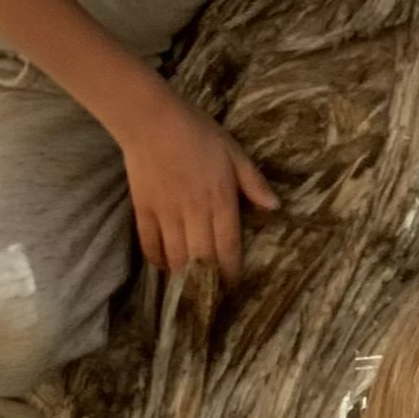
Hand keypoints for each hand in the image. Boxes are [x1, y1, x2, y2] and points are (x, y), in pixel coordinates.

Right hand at [117, 80, 277, 281]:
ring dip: (185, 277)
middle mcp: (194, 212)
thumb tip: (275, 208)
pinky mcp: (143, 209)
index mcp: (220, 200)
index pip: (228, 246)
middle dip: (210, 282)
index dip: (232, 272)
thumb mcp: (234, 153)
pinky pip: (150, 243)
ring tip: (192, 291)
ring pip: (176, 256)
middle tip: (215, 298)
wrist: (149, 119)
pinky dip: (157, 259)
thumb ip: (253, 182)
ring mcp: (166, 213)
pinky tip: (166, 268)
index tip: (236, 288)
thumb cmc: (197, 133)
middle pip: (202, 258)